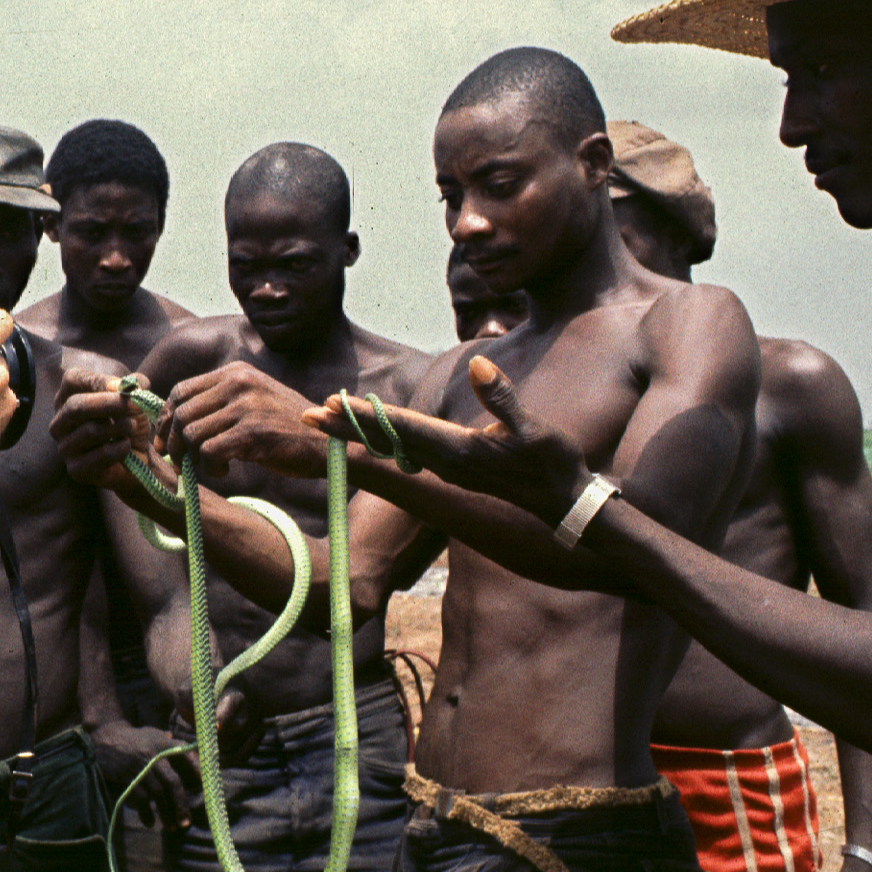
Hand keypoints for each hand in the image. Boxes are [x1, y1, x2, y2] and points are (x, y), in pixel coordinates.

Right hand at [50, 368, 158, 494]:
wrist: (137, 458)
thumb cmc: (128, 421)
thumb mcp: (133, 398)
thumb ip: (133, 385)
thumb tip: (125, 385)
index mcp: (68, 397)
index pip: (73, 380)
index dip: (101, 381)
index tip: (127, 387)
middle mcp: (60, 422)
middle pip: (76, 406)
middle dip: (110, 404)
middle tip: (136, 404)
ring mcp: (64, 447)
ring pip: (91, 431)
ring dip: (120, 427)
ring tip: (132, 427)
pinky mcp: (75, 470)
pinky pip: (101, 454)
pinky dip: (121, 448)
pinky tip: (126, 446)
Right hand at [90, 721, 196, 829]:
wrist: (105, 738)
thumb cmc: (134, 738)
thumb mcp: (154, 733)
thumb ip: (172, 743)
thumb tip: (194, 751)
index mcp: (162, 743)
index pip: (183, 753)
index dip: (195, 767)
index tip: (202, 781)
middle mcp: (153, 755)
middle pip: (172, 782)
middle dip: (180, 803)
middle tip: (186, 822)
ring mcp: (139, 768)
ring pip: (156, 794)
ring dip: (165, 813)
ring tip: (172, 827)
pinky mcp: (126, 777)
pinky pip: (139, 798)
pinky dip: (145, 812)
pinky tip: (150, 822)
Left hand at [162, 362, 329, 478]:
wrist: (328, 441)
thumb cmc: (287, 427)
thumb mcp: (254, 398)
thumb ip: (220, 400)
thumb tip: (174, 418)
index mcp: (235, 372)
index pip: (181, 391)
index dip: (166, 419)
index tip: (164, 440)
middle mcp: (238, 383)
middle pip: (181, 413)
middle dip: (173, 442)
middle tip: (180, 461)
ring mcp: (246, 406)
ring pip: (191, 434)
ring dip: (193, 457)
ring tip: (211, 465)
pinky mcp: (253, 432)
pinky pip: (209, 452)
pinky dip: (210, 467)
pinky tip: (225, 470)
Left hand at [306, 356, 588, 525]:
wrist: (566, 505)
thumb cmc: (553, 465)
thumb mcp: (534, 430)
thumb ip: (504, 398)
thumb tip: (479, 365)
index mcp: (456, 450)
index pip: (399, 427)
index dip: (363, 415)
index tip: (331, 406)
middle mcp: (444, 462)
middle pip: (384, 439)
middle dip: (345, 427)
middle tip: (306, 415)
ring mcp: (447, 469)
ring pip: (391, 448)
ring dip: (358, 433)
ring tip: (326, 421)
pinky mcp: (453, 470)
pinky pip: (406, 454)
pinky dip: (381, 441)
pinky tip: (368, 437)